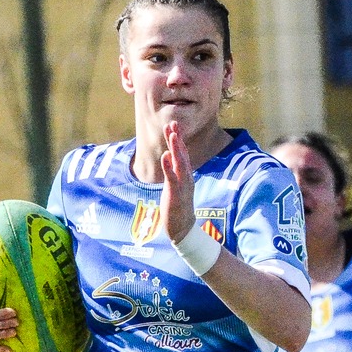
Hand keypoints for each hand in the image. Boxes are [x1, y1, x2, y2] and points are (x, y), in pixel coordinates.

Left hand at [159, 121, 193, 243]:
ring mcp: (182, 185)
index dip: (178, 139)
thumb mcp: (175, 185)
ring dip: (176, 148)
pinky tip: (165, 156)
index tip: (173, 126)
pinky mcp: (176, 194)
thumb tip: (168, 157)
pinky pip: (172, 178)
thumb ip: (173, 171)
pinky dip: (169, 166)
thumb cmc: (177, 206)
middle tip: (173, 123)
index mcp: (185, 175)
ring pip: (180, 163)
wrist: (183, 228)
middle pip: (182, 154)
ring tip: (172, 135)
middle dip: (177, 139)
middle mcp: (186, 177)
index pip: (182, 153)